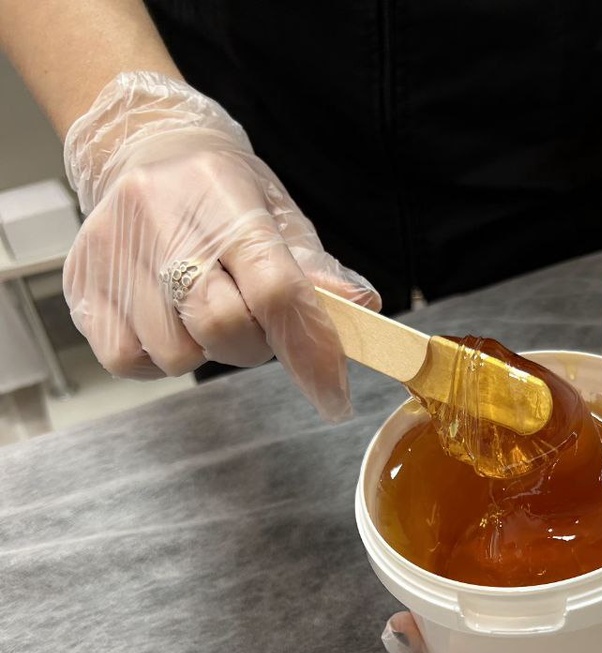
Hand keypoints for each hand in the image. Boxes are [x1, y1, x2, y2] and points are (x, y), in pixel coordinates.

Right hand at [62, 72, 379, 418]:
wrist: (143, 148)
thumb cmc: (222, 193)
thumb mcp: (278, 215)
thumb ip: (317, 270)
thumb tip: (360, 307)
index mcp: (224, 198)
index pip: (274, 288)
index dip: (310, 350)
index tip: (333, 393)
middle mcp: (160, 219)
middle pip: (224, 327)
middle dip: (252, 346)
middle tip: (252, 322)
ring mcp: (113, 254)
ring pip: (176, 355)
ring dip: (201, 350)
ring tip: (201, 310)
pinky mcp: (81, 285)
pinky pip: (128, 361)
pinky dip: (154, 359)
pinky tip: (165, 322)